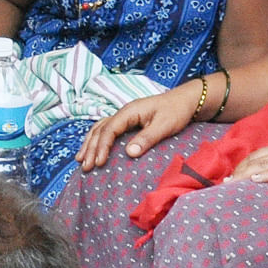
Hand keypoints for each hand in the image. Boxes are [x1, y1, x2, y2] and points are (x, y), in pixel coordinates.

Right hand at [77, 82, 201, 171]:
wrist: (187, 100)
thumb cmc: (177, 111)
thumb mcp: (164, 125)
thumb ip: (147, 138)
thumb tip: (129, 153)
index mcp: (130, 111)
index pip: (109, 129)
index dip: (102, 147)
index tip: (99, 162)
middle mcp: (124, 112)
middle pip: (100, 130)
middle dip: (91, 149)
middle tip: (85, 167)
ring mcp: (125, 116)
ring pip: (100, 129)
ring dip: (89, 144)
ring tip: (80, 159)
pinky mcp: (128, 121)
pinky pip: (106, 129)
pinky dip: (96, 139)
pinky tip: (92, 148)